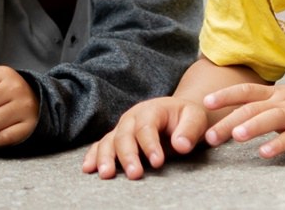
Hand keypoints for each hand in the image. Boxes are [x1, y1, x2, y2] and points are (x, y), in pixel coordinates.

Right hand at [82, 97, 208, 178]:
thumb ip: (190, 130)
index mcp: (152, 109)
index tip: (158, 162)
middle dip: (128, 155)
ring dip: (106, 158)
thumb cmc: (187, 117)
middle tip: (135, 174)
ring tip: (107, 174)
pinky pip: (101, 145)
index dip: (151, 145)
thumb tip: (181, 145)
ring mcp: (122, 127)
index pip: (147, 127)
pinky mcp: (116, 138)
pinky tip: (89, 168)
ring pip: (109, 141)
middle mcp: (133, 117)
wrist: (178, 113)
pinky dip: (94, 156)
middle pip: (125, 135)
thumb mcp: (196, 118)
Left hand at [203, 83, 284, 158]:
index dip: (225, 95)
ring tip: (235, 136)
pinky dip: (278, 145)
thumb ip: (266, 104)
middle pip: (253, 108)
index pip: (247, 90)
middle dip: (229, 121)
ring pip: (272, 118)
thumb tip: (238, 113)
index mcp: (277, 93)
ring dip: (253, 126)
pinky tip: (265, 153)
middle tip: (210, 136)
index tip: (205, 102)